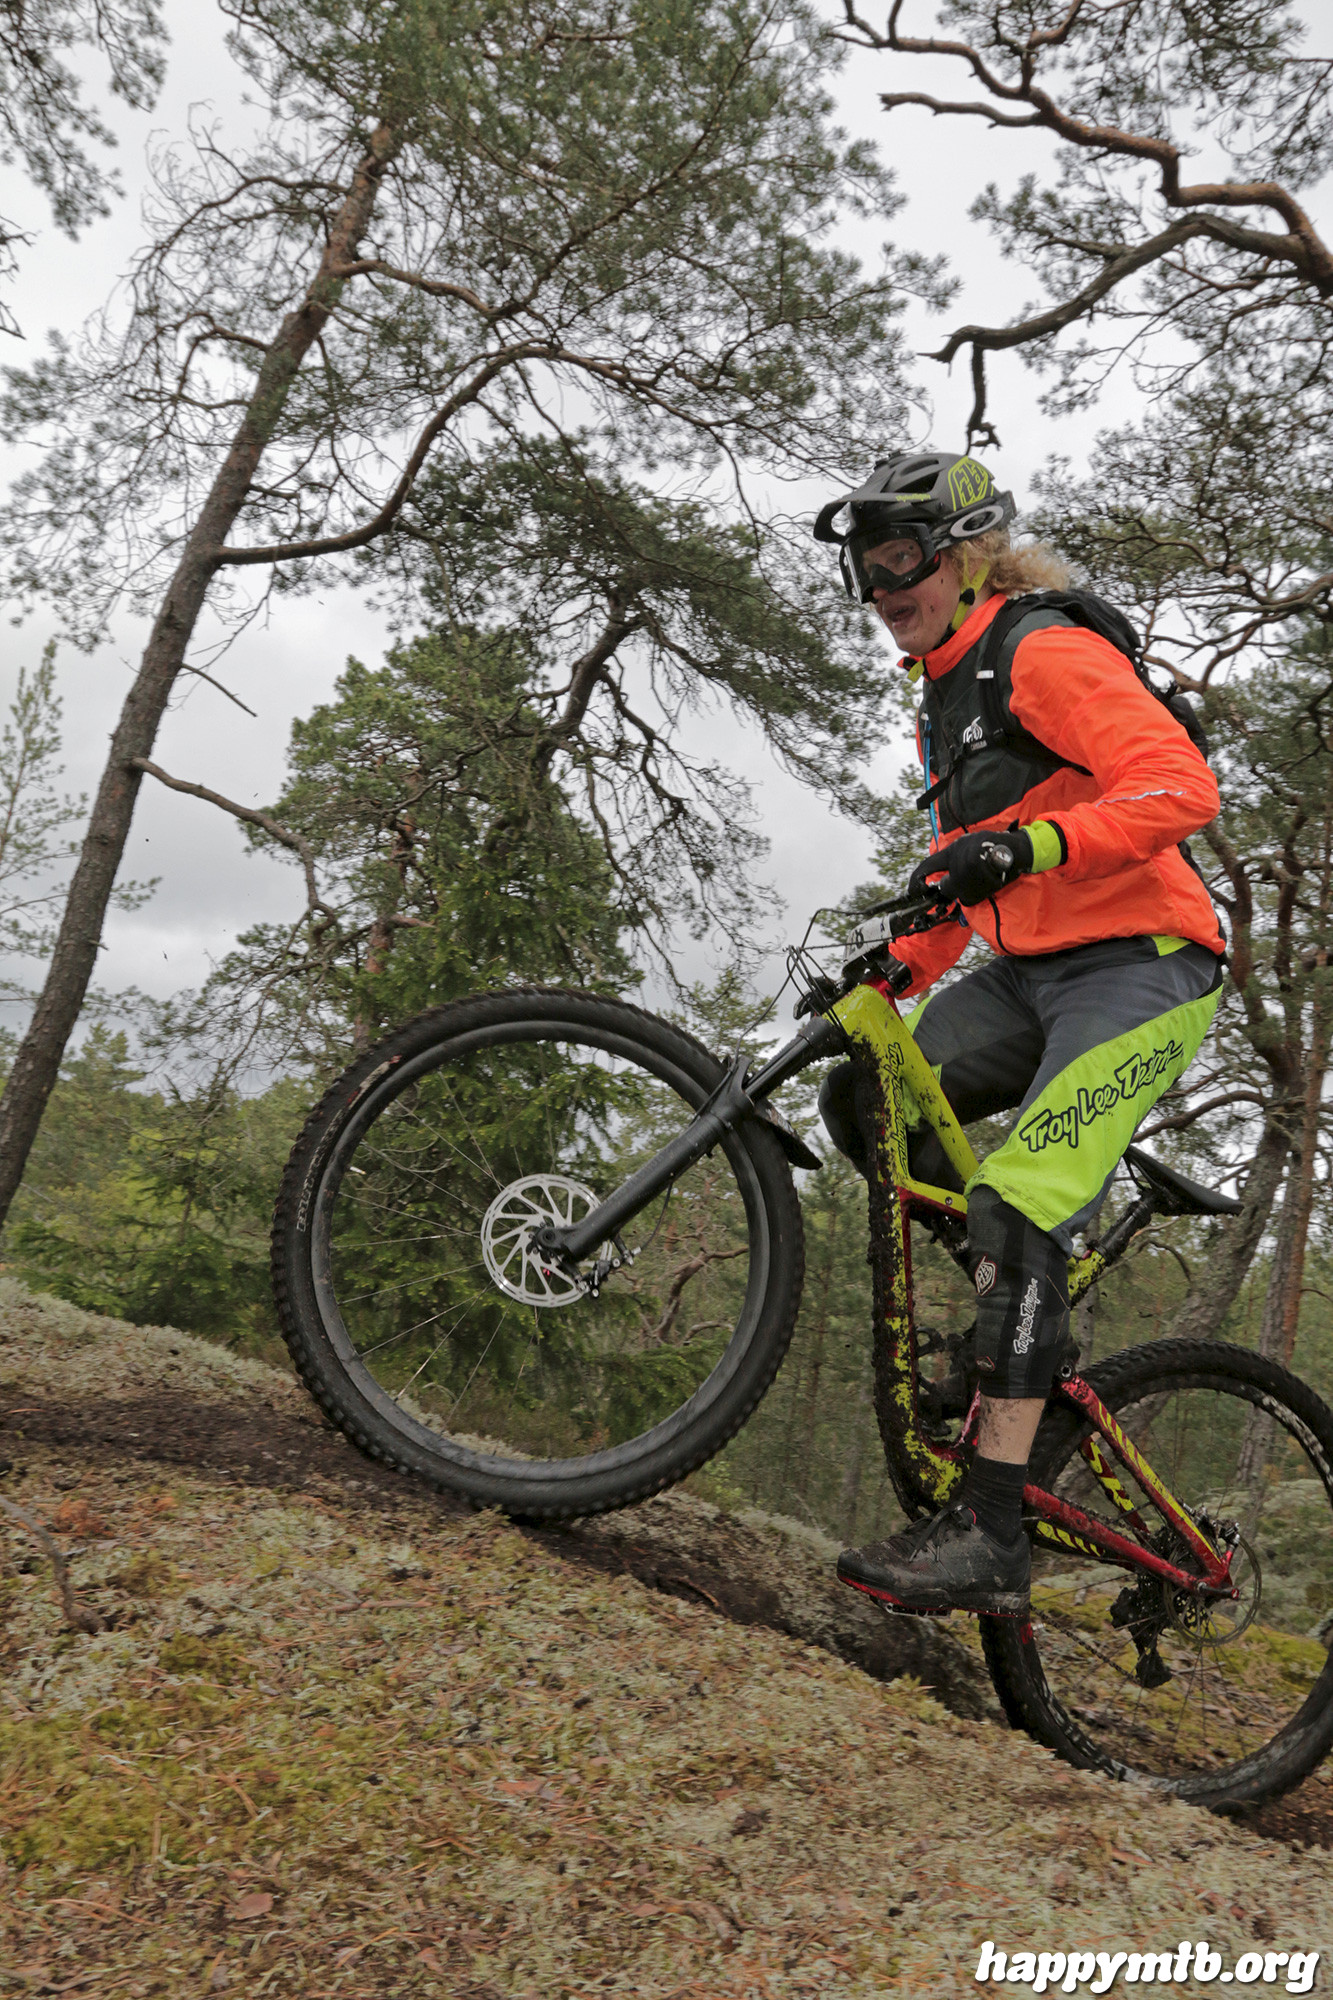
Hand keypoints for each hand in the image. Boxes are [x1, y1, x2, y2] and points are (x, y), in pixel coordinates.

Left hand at [908, 828, 1033, 907]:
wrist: (1015, 851)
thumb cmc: (991, 844)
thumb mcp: (968, 842)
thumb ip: (954, 855)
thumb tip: (944, 872)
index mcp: (952, 853)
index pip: (926, 867)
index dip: (915, 880)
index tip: (913, 889)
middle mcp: (958, 868)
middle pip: (946, 887)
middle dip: (951, 886)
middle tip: (961, 880)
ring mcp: (969, 883)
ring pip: (959, 893)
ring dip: (966, 888)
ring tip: (980, 875)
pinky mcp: (980, 892)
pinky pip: (971, 897)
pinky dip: (976, 891)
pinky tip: (985, 880)